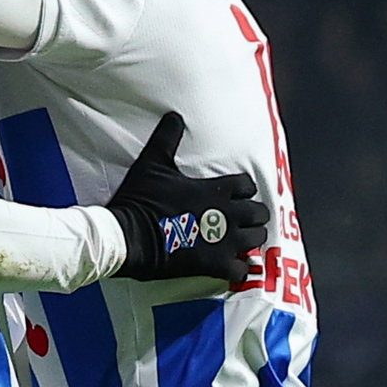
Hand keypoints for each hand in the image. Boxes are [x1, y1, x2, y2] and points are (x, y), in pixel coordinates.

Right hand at [105, 113, 268, 285]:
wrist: (127, 236)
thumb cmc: (141, 199)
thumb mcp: (153, 163)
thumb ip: (167, 139)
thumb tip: (174, 116)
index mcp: (216, 188)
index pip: (247, 185)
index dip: (243, 190)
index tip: (236, 195)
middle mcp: (227, 214)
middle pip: (258, 213)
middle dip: (253, 216)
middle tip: (242, 220)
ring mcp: (223, 241)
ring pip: (256, 240)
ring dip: (250, 241)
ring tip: (240, 243)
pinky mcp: (214, 264)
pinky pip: (240, 270)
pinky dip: (238, 269)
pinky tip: (231, 268)